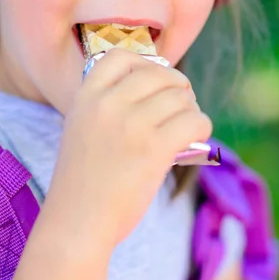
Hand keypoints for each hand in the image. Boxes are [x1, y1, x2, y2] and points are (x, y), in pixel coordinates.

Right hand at [45, 49, 211, 250]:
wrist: (77, 223)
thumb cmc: (82, 182)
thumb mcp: (80, 130)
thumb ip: (106, 106)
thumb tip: (160, 89)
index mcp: (86, 97)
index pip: (120, 56)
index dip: (145, 65)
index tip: (155, 82)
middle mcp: (108, 104)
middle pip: (159, 74)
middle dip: (177, 87)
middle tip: (181, 104)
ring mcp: (132, 124)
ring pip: (181, 97)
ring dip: (190, 109)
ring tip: (186, 125)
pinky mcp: (154, 148)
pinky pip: (195, 120)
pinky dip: (201, 127)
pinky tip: (195, 139)